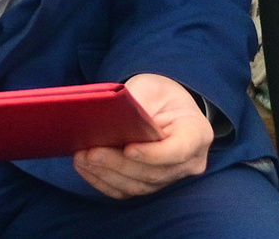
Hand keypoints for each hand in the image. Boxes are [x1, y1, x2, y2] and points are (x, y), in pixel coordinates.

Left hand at [73, 75, 212, 200]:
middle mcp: (189, 163)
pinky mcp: (150, 186)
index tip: (128, 149)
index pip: (178, 150)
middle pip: (154, 172)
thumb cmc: (160, 95)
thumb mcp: (152, 87)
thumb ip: (138, 102)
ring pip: (138, 185)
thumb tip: (114, 118)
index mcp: (197, 134)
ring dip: (107, 174)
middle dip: (119, 164)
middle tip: (91, 152)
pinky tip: (86, 168)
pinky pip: (127, 191)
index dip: (153, 154)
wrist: (164, 109)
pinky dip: (104, 182)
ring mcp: (170, 178)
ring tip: (82, 158)